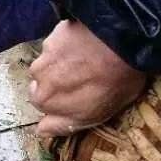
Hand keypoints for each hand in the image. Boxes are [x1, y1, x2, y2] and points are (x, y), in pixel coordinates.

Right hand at [29, 20, 147, 137]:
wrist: (123, 43)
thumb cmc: (112, 84)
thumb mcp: (92, 116)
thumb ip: (63, 125)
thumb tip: (41, 131)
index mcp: (43, 100)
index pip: (41, 106)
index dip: (60, 102)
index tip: (77, 97)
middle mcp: (37, 74)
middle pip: (42, 81)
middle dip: (57, 81)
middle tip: (83, 78)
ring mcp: (46, 49)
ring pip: (50, 60)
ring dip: (63, 61)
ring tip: (88, 60)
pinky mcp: (57, 30)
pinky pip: (60, 41)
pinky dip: (71, 44)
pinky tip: (90, 45)